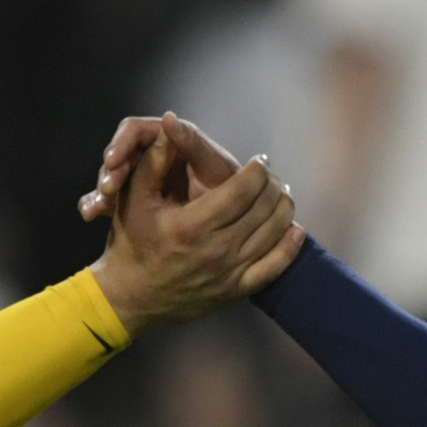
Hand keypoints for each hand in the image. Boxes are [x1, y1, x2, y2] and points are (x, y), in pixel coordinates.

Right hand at [77, 111, 246, 223]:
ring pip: (111, 177)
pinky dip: (99, 205)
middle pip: (118, 154)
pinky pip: (113, 199)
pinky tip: (91, 214)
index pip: (133, 131)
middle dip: (109, 171)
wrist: (236, 222)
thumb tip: (169, 118)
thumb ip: (191, 143)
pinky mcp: (136, 199)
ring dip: (100, 191)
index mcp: (168, 139)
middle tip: (107, 190)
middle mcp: (152, 154)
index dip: (120, 143)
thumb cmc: (231, 188)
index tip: (112, 162)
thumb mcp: (213, 166)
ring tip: (93, 209)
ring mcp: (142, 178)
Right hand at [86, 115, 303, 334]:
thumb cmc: (132, 243)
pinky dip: (290, 246)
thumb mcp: (134, 200)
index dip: (257, 170)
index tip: (260, 160)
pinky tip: (294, 230)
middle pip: (264, 208)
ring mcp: (228, 273)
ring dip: (284, 209)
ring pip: (274, 233)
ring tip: (282, 195)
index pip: (242, 190)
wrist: (132, 297)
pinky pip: (275, 267)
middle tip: (270, 177)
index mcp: (193, 224)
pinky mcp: (235, 291)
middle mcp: (216, 249)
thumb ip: (152, 164)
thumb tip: (168, 128)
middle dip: (272, 185)